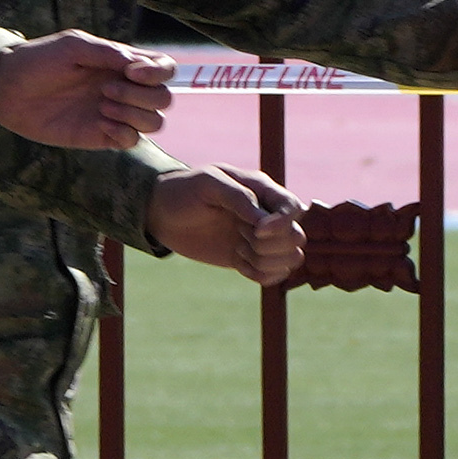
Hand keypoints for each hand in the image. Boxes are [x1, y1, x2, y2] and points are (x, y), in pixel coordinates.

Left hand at [0, 29, 171, 152]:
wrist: (5, 90)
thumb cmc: (38, 61)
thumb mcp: (72, 47)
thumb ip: (108, 52)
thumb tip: (139, 64)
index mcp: (122, 64)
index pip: (165, 69)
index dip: (158, 72)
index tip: (130, 72)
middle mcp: (124, 89)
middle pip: (164, 98)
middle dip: (142, 95)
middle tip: (104, 90)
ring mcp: (114, 113)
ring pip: (155, 122)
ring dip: (135, 114)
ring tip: (102, 106)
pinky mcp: (100, 135)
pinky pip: (132, 141)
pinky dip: (124, 133)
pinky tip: (101, 124)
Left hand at [147, 162, 305, 286]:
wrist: (160, 214)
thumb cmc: (183, 191)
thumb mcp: (207, 183)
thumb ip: (238, 196)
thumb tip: (265, 220)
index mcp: (262, 191)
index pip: (294, 208)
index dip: (282, 223)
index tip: (256, 230)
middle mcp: (268, 216)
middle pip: (297, 237)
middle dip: (270, 244)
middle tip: (240, 235)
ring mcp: (261, 239)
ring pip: (292, 258)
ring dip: (266, 260)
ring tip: (239, 249)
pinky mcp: (250, 258)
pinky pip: (275, 275)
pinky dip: (261, 275)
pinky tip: (239, 264)